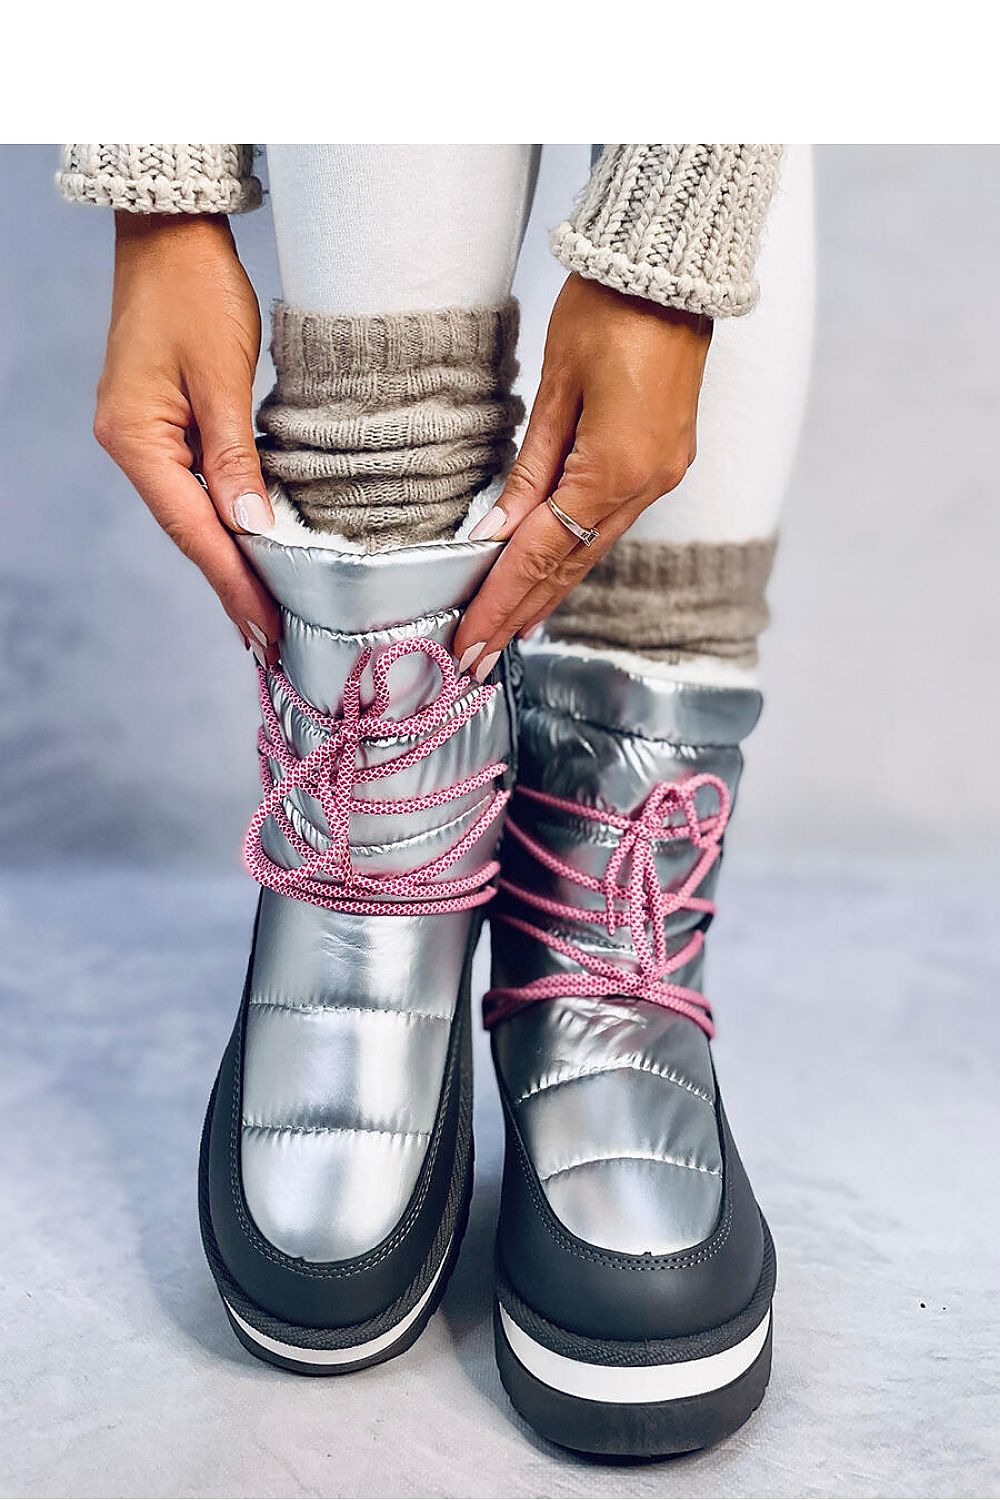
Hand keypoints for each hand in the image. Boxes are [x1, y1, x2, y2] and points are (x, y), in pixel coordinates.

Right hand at [94, 212, 279, 663]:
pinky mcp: (162, 428)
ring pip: (194, 519)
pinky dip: (226, 527)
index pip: (195, 532)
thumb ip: (236, 458)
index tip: (268, 631)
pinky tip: (252, 555)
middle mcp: (131, 448)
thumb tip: (253, 528)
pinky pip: (197, 492)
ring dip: (231, 565)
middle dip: (233, 589)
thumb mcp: (223, 375)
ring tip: (267, 615)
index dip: (234, 585)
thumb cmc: (195, 290)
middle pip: (189, 536)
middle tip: (273, 644)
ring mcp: (143, 439)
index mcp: (137, 439)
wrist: (169, 234)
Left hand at [454, 273, 711, 678]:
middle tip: (477, 661)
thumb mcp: (558, 390)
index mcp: (614, 470)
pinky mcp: (663, 462)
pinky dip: (573, 558)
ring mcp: (660, 476)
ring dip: (546, 595)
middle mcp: (645, 486)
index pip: (542, 556)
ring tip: (507, 634)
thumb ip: (528, 473)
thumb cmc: (608, 312)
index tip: (468, 645)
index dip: (501, 603)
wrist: (672, 268)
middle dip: (520, 615)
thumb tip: (493, 539)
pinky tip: (550, 579)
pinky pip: (608, 525)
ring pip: (591, 551)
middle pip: (569, 567)